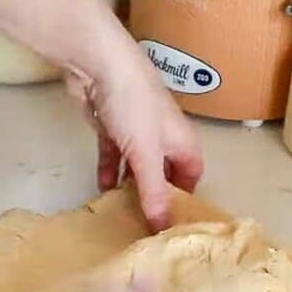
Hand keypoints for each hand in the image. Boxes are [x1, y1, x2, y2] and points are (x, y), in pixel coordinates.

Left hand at [65, 56, 202, 230]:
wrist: (99, 64)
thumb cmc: (133, 106)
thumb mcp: (146, 154)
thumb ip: (153, 190)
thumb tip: (163, 227)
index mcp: (181, 139)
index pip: (192, 173)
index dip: (185, 195)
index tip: (172, 221)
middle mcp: (162, 134)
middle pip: (163, 170)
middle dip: (155, 194)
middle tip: (143, 223)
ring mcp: (135, 129)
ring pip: (136, 164)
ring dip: (129, 184)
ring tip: (121, 211)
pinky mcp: (110, 124)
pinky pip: (114, 153)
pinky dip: (109, 168)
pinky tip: (101, 188)